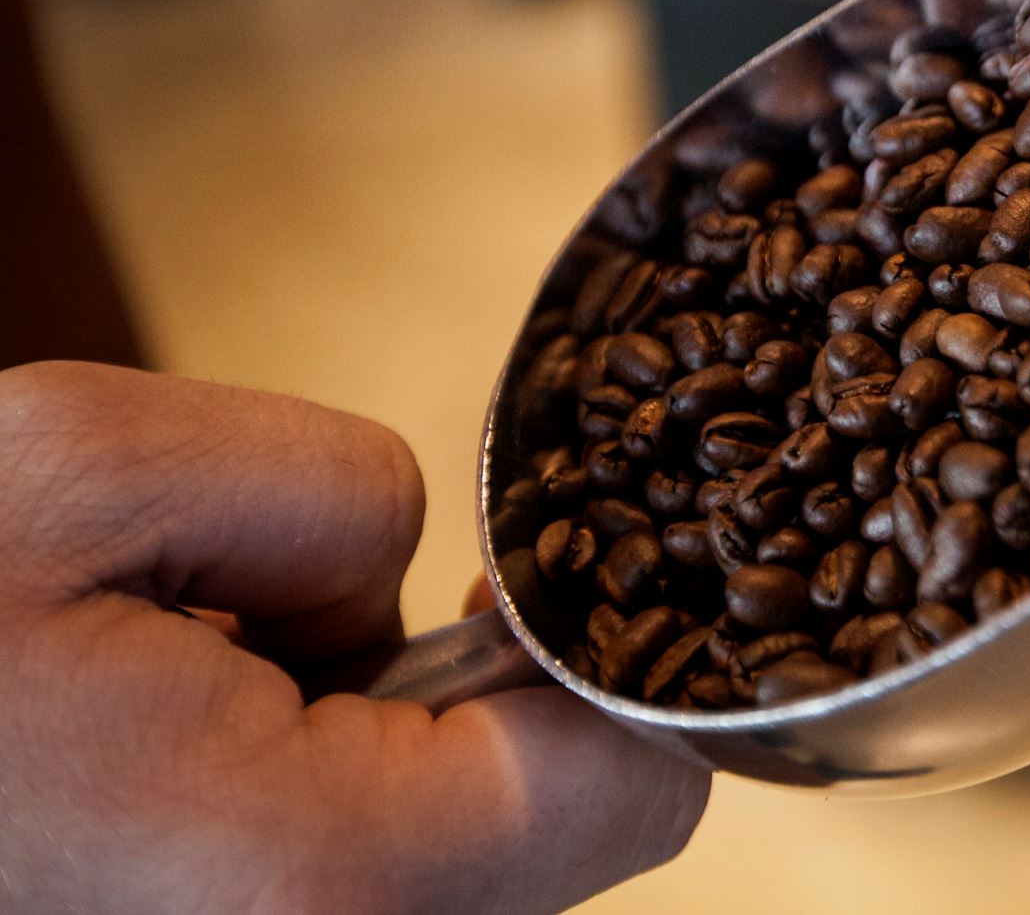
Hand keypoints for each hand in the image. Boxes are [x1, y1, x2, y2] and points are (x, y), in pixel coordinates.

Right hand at [0, 362, 710, 913]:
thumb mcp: (89, 466)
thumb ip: (334, 493)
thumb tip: (405, 590)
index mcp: (307, 877)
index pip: (630, 786)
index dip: (605, 656)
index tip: (496, 587)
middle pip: (540, 833)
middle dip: (454, 700)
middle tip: (266, 622)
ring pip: (430, 855)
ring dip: (353, 748)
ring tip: (162, 685)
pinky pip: (327, 875)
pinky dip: (283, 797)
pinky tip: (138, 743)